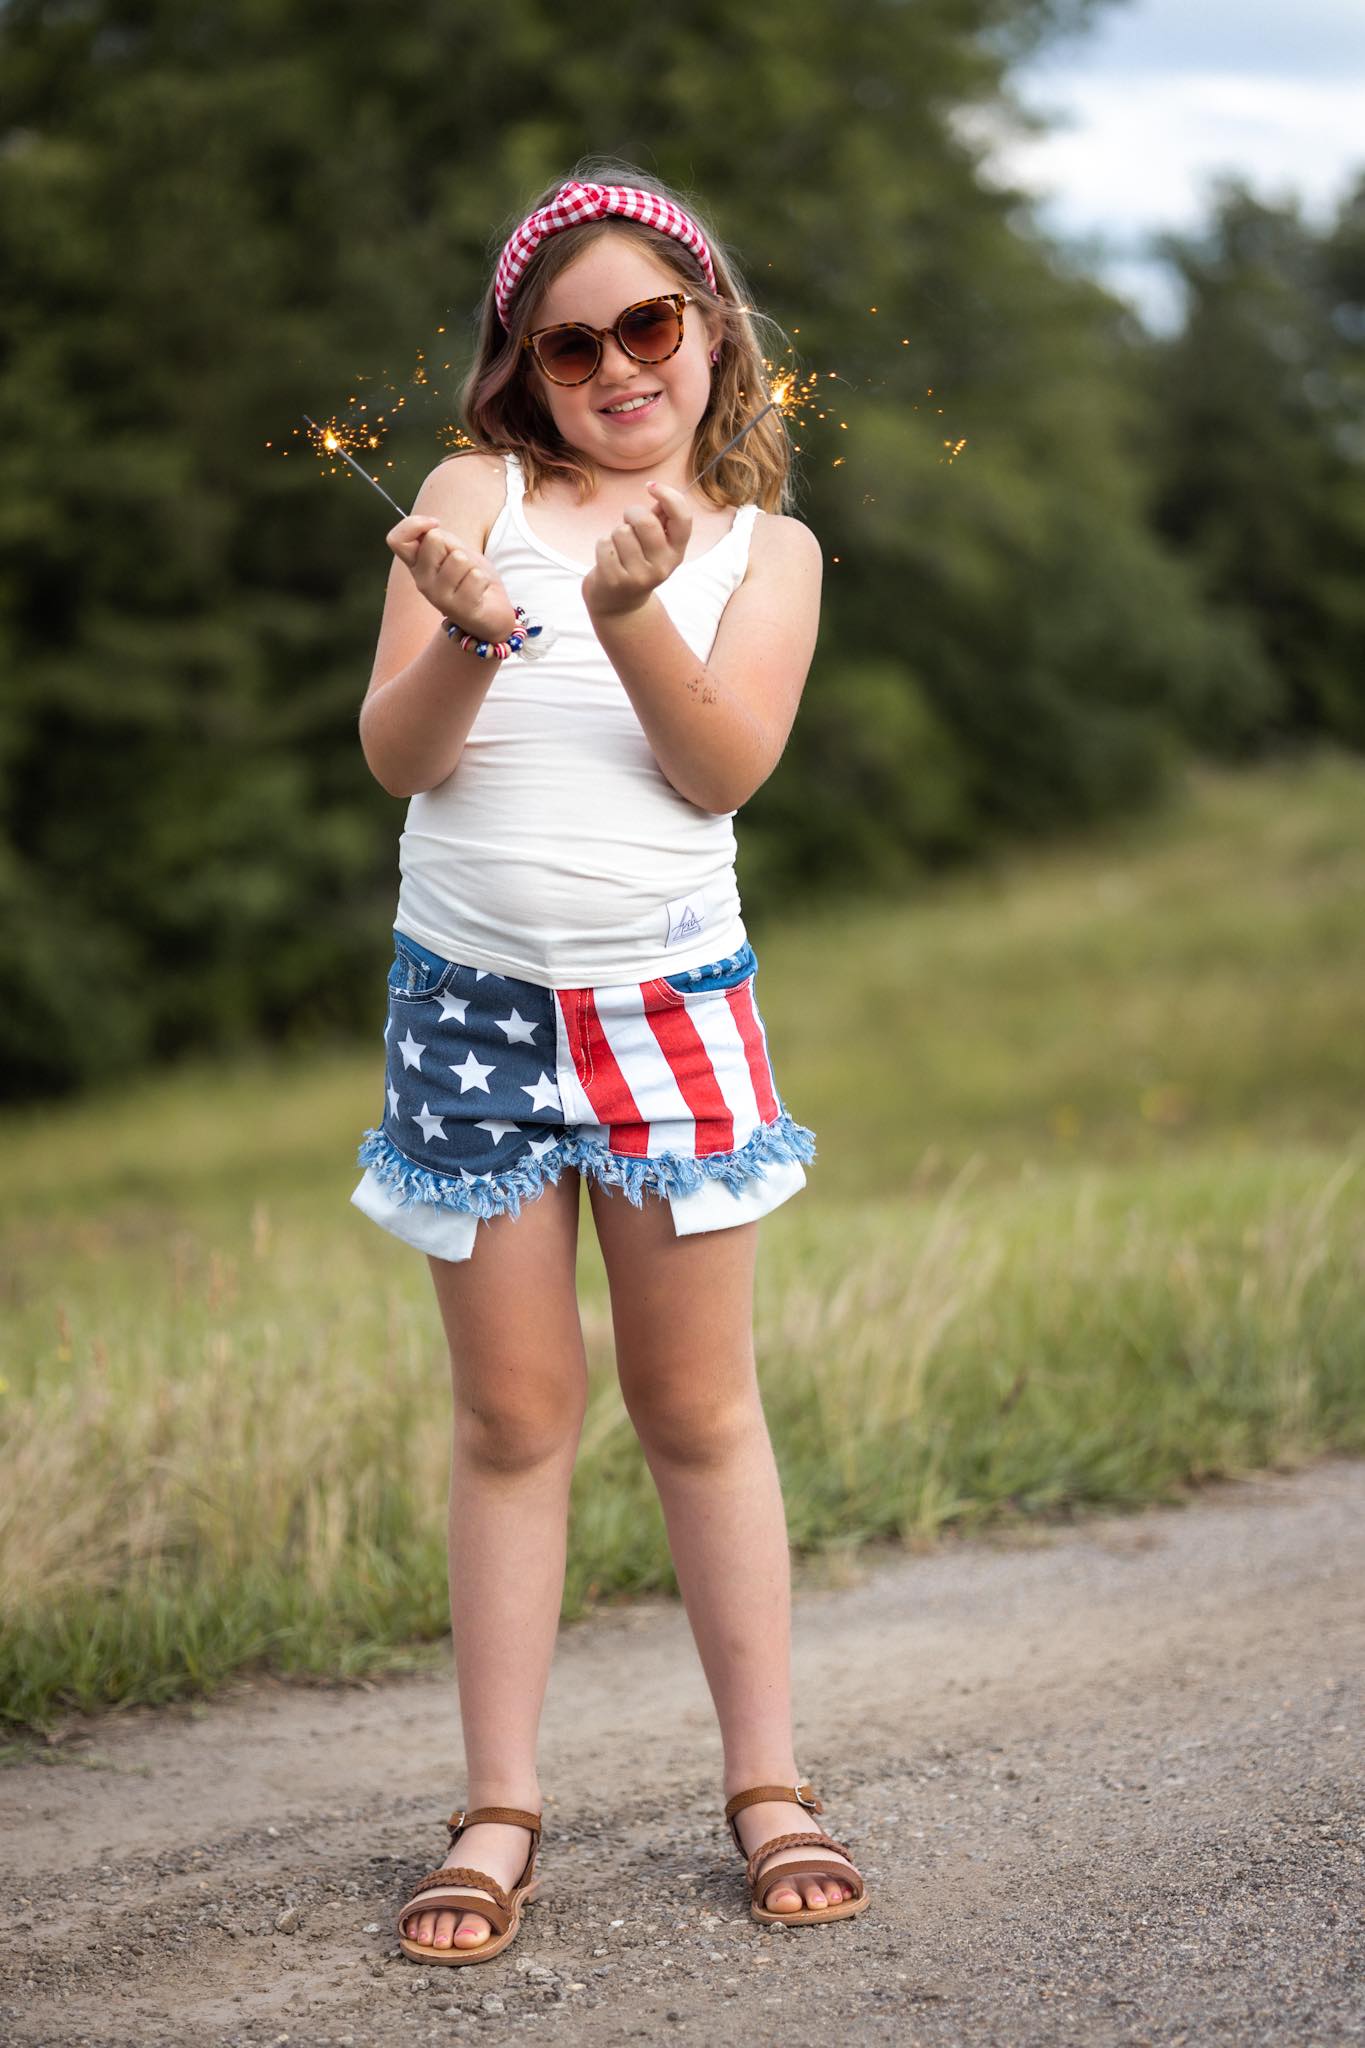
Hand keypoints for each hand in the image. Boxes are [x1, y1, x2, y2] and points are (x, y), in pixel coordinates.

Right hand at [387, 514, 517, 640]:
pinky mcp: (459, 610)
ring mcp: (438, 598)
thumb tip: (431, 529)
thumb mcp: (455, 550)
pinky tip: (480, 591)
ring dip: (472, 565)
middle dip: (454, 545)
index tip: (435, 524)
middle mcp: (422, 582)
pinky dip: (483, 579)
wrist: (493, 613)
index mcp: (417, 565)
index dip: (413, 525)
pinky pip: (475, 576)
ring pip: (458, 558)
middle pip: (433, 540)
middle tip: (462, 565)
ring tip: (471, 579)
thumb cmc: (471, 577)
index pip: (396, 540)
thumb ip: (440, 538)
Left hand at [581, 482, 691, 619]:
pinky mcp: (616, 580)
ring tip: (619, 548)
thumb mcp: (656, 544)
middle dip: (632, 514)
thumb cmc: (637, 562)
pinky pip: (604, 544)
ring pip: (621, 532)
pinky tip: (608, 559)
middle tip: (628, 523)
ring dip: (615, 534)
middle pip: (645, 521)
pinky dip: (602, 545)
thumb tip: (659, 491)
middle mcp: (662, 566)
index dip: (669, 496)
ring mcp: (639, 576)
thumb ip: (661, 519)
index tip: (651, 487)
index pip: (683, 518)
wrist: (620, 605)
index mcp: (676, 553)